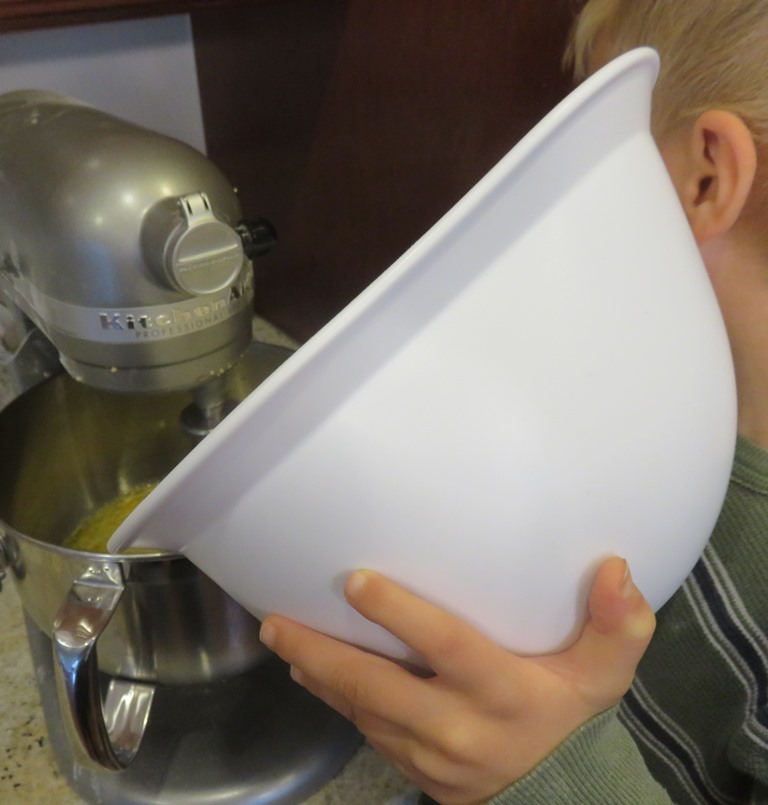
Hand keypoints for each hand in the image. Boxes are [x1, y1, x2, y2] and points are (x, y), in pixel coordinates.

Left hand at [259, 557, 654, 804]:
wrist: (563, 797)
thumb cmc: (572, 716)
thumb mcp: (605, 673)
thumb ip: (618, 624)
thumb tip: (614, 567)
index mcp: (505, 692)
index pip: (447, 648)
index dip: (401, 616)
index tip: (357, 581)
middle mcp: (460, 726)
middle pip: (381, 688)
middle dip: (324, 653)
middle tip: (277, 622)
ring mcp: (432, 757)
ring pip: (364, 713)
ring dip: (321, 676)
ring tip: (282, 639)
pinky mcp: (417, 773)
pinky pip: (369, 734)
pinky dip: (338, 702)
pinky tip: (315, 675)